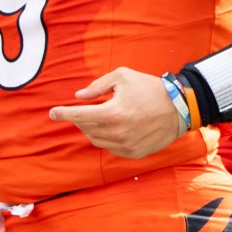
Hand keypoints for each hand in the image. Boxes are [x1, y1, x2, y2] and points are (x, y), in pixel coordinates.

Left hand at [49, 67, 182, 157]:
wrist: (179, 108)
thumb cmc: (150, 88)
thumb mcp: (122, 77)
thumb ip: (97, 86)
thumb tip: (79, 97)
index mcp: (112, 113)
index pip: (79, 115)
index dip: (63, 113)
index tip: (52, 113)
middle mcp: (117, 133)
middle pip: (85, 128)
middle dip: (79, 118)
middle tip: (81, 109)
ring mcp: (125, 146)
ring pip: (96, 140)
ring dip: (91, 128)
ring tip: (99, 116)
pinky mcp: (133, 154)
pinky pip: (110, 148)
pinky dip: (105, 138)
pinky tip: (112, 127)